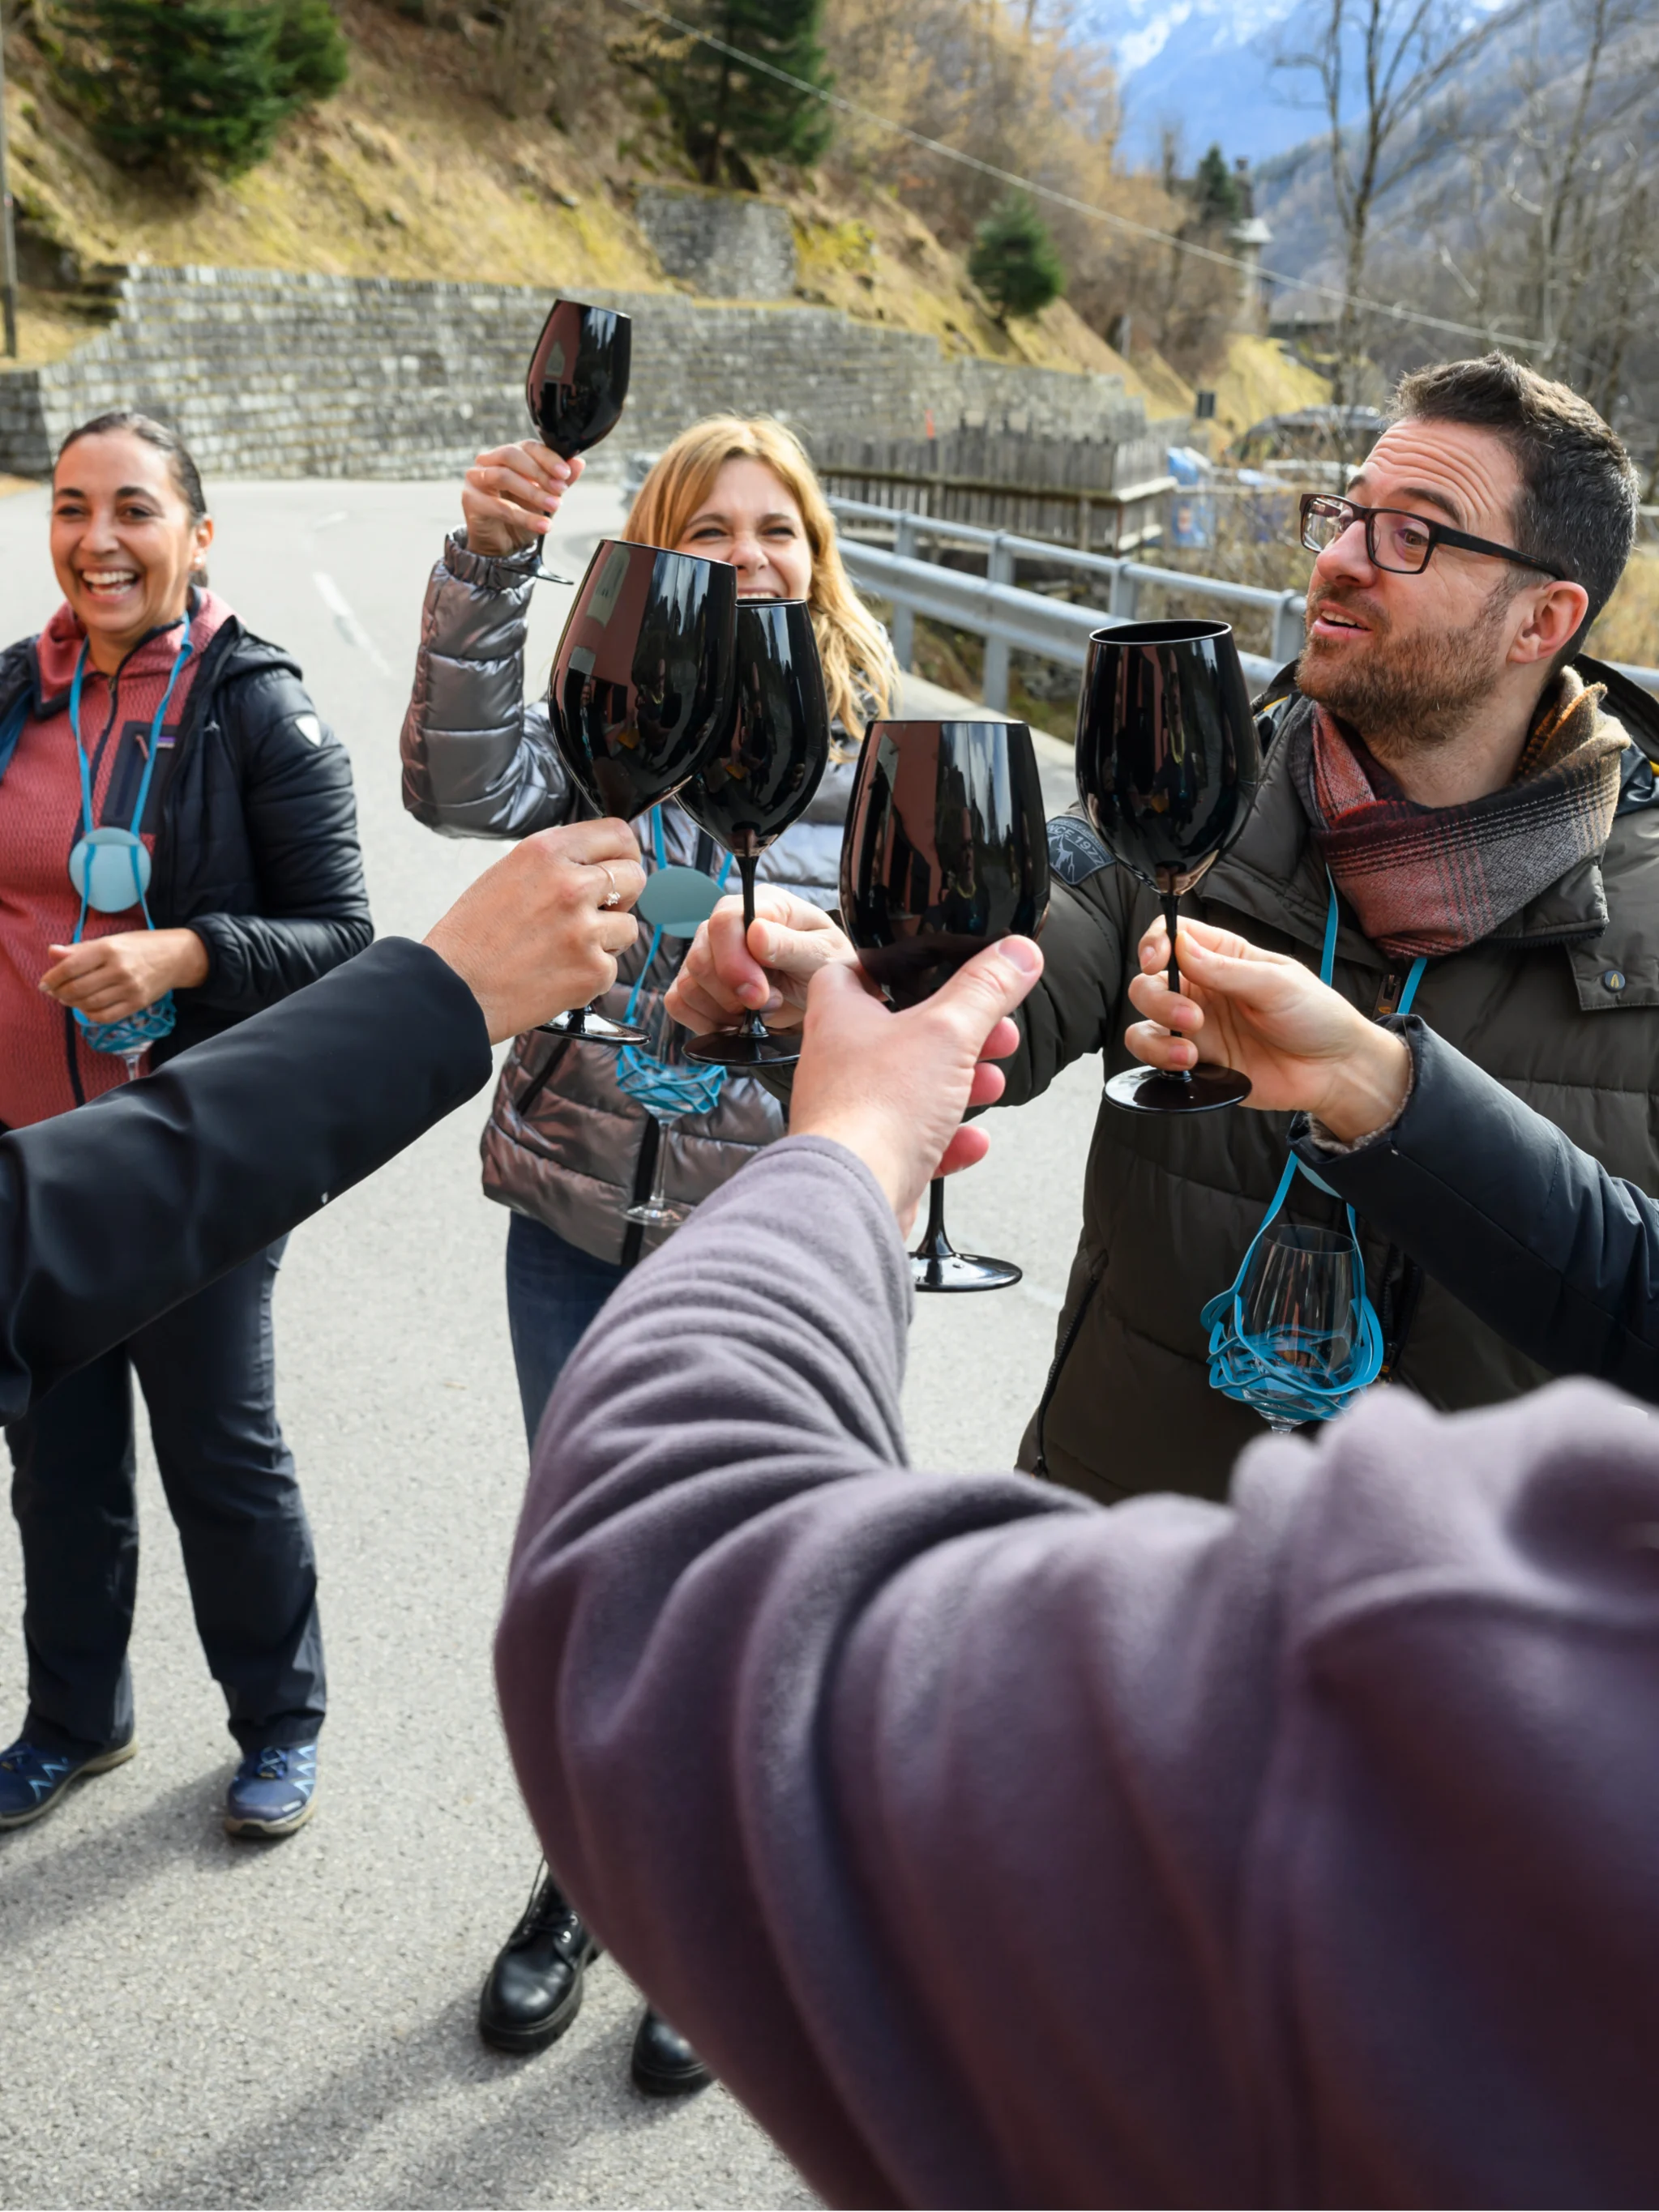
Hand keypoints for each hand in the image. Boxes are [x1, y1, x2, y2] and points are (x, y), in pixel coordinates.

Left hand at [40, 928, 208, 1021]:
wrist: (177, 957)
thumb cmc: (140, 946)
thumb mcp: (110, 941)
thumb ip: (79, 949)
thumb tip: (52, 952)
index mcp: (109, 949)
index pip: (70, 967)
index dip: (53, 978)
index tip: (44, 983)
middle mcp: (119, 969)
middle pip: (78, 988)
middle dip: (60, 993)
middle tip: (55, 993)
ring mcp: (129, 989)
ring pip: (90, 1004)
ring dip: (73, 1004)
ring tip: (69, 999)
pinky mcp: (137, 1003)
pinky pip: (106, 1016)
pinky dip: (91, 1015)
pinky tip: (86, 1008)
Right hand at [423, 820, 643, 1043]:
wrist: (451, 990)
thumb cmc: (471, 937)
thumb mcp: (507, 874)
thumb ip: (556, 864)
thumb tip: (600, 865)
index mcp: (546, 852)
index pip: (617, 834)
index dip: (624, 853)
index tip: (621, 865)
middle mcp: (571, 884)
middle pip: (635, 877)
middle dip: (622, 896)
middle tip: (594, 913)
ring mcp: (585, 929)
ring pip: (629, 926)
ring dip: (607, 939)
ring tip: (565, 949)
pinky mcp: (594, 970)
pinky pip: (613, 967)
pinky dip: (591, 974)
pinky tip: (557, 974)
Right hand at [461, 441, 583, 554]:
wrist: (503, 545)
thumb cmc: (523, 515)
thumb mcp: (546, 497)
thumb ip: (560, 481)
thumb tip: (579, 463)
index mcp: (509, 454)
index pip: (528, 446)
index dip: (548, 458)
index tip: (566, 473)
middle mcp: (489, 461)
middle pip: (512, 454)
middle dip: (539, 472)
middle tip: (561, 490)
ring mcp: (476, 477)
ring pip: (503, 476)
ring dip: (533, 492)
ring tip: (554, 506)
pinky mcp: (470, 499)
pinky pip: (499, 506)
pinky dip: (524, 517)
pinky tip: (543, 525)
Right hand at [665, 886, 853, 1035]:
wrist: (823, 996)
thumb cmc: (827, 967)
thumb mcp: (824, 956)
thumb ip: (792, 945)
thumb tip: (756, 934)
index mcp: (762, 905)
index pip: (724, 921)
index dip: (734, 962)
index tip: (760, 995)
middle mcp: (729, 924)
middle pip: (699, 956)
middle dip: (731, 993)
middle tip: (767, 1004)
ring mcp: (710, 951)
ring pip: (687, 982)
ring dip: (722, 1009)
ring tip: (757, 1012)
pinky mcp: (699, 982)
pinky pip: (678, 1001)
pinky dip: (703, 1020)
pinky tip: (734, 1023)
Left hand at [789, 938, 1042, 1232]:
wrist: (854, 1193)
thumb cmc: (873, 1110)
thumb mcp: (947, 1031)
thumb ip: (986, 990)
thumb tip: (1017, 954)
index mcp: (840, 1017)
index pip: (853, 971)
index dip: (891, 965)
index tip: (930, 967)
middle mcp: (840, 1062)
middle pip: (901, 1032)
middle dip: (956, 1033)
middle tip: (993, 1031)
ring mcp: (854, 1111)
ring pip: (913, 1088)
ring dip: (959, 1084)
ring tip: (990, 1081)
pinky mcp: (872, 1155)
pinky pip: (916, 1141)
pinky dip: (950, 1139)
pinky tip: (973, 1138)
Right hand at [1125, 914, 1410, 1141]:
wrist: (1334, 1070)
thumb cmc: (1316, 1016)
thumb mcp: (1277, 982)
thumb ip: (1225, 968)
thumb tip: (1179, 946)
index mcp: (1223, 957)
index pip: (1171, 935)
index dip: (1155, 943)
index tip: (1157, 960)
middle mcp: (1202, 989)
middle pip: (1148, 982)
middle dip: (1157, 998)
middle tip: (1192, 1016)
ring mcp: (1197, 1027)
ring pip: (1145, 1022)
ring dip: (1155, 1036)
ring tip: (1188, 1051)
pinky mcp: (1198, 1062)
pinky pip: (1158, 1059)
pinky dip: (1161, 1061)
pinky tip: (1190, 1063)